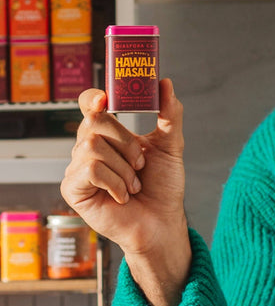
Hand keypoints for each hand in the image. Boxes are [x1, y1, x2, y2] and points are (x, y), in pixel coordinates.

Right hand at [61, 78, 189, 305]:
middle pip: (94, 122)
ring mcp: (78, 168)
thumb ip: (170, 114)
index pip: (91, 105)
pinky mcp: (73, 189)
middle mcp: (89, 147)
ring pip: (93, 146)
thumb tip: (165, 83)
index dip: (94, 98)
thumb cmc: (163, 186)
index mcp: (109, 134)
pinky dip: (115, 182)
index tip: (106, 97)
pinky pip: (90, 169)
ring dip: (124, 167)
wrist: (162, 222)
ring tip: (134, 184)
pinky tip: (123, 195)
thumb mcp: (171, 145)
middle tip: (141, 163)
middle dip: (126, 142)